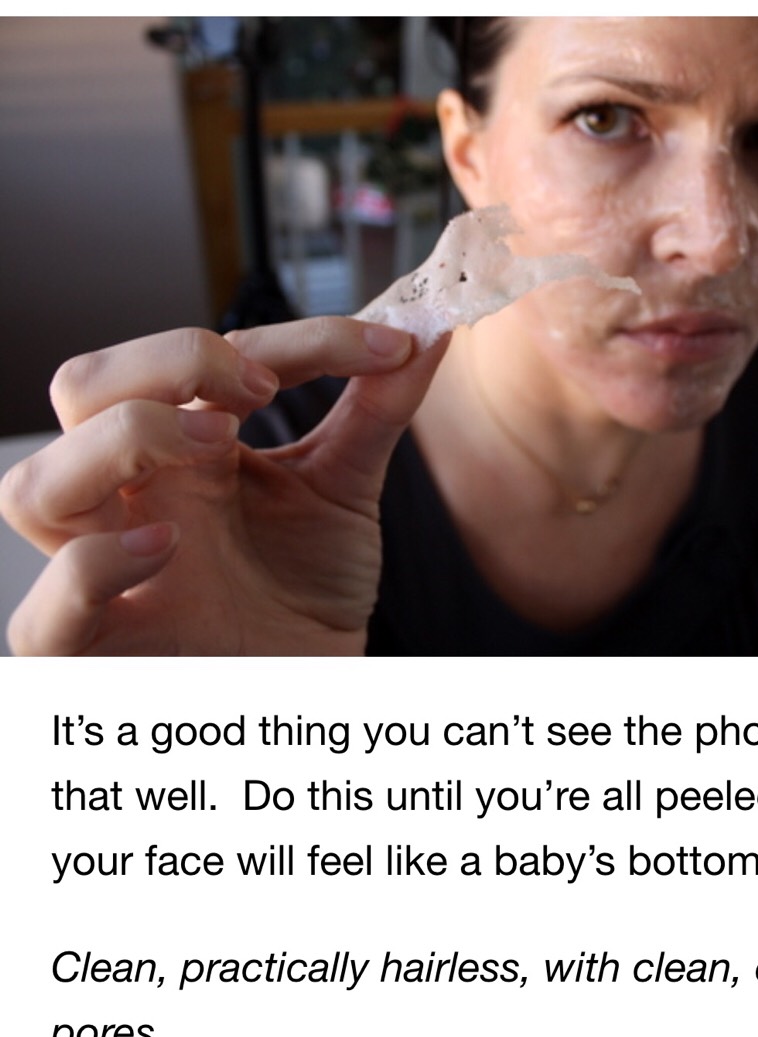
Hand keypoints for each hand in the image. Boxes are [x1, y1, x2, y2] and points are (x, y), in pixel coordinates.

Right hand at [0, 320, 447, 654]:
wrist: (313, 690)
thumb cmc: (306, 592)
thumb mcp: (343, 492)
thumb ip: (375, 412)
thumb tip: (425, 332)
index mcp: (184, 451)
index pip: (191, 360)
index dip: (290, 338)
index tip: (383, 347)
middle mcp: (133, 499)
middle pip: (82, 391)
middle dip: (164, 362)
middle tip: (257, 391)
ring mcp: (106, 575)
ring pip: (36, 488)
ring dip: (120, 442)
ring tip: (209, 444)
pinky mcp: (99, 655)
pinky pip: (45, 614)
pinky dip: (96, 570)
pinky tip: (168, 547)